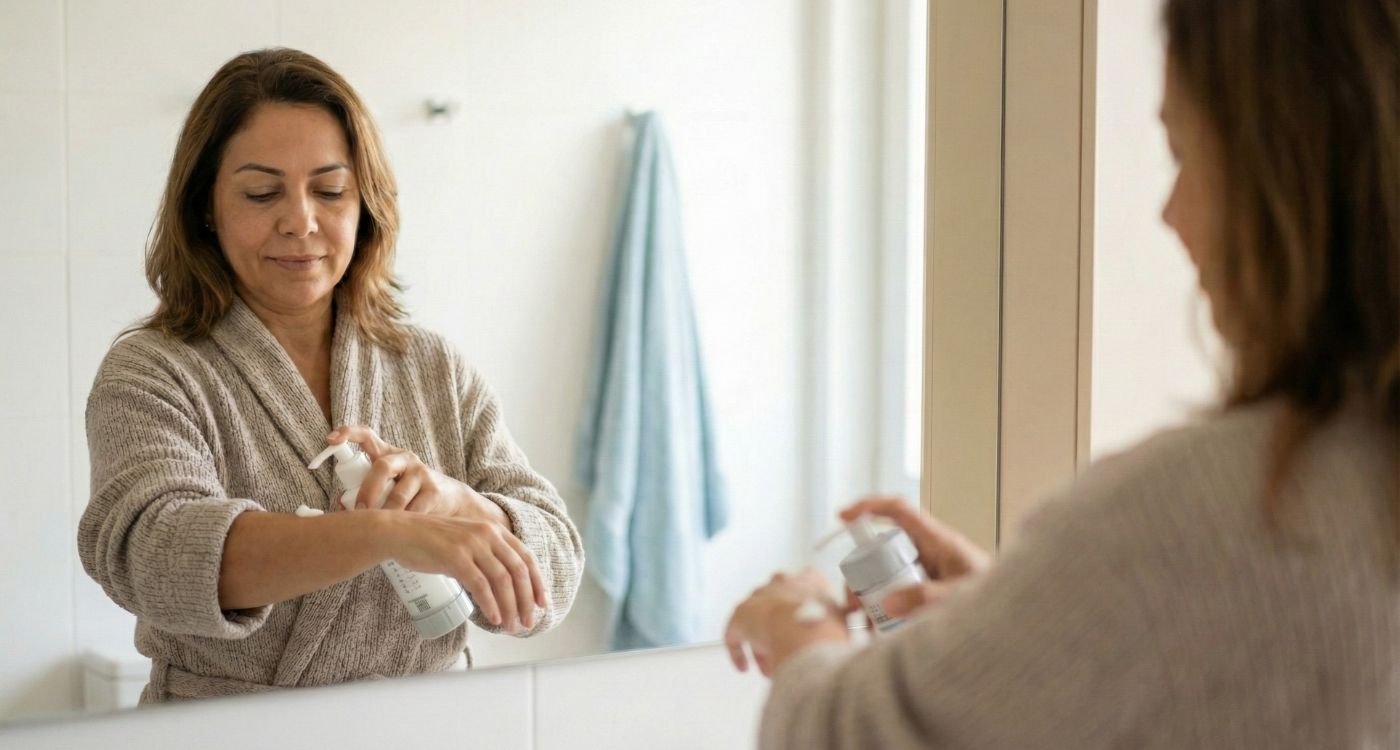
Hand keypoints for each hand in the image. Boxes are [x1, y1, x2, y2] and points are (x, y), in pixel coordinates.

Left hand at [327, 425, 507, 526]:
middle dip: (367, 492)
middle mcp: (404, 459)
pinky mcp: (434, 491)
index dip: (348, 434)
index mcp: (387, 454)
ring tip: (382, 528)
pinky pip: (414, 511)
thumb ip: (363, 492)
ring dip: (386, 515)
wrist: (452, 502)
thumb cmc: (408, 495)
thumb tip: (339, 508)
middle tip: (359, 512)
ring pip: (397, 496)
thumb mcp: (386, 487)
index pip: (367, 436)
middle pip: (382, 467)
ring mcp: (421, 473)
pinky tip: (404, 531)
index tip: (331, 439)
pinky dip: (405, 524)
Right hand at [383, 511, 546, 632]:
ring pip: (502, 580)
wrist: (399, 532)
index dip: (537, 582)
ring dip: (510, 607)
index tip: (543, 603)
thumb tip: (503, 586)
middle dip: (527, 600)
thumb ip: (486, 556)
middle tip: (529, 622)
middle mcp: (487, 534)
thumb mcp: (466, 542)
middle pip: (518, 571)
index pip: (526, 557)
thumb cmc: (430, 542)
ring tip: (511, 626)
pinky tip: (494, 619)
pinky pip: (480, 585)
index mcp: (494, 530)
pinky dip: (490, 604)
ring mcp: (472, 545)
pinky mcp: (456, 557)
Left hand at [724, 569, 847, 677]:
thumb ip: (847, 624)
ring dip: (763, 642)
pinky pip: (735, 634)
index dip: (806, 614)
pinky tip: (744, 666)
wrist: (800, 625)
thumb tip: (853, 636)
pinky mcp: (740, 615)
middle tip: (787, 649)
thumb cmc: (826, 625)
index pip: (808, 590)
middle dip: (782, 627)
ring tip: (770, 665)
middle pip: (780, 603)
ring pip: (759, 619)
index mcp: (810, 578)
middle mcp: (783, 582)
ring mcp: (760, 596)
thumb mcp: (847, 621)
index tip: (807, 630)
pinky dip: (739, 650)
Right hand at [839, 496, 989, 617]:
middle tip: (853, 602)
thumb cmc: (996, 602)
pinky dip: (884, 610)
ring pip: (886, 574)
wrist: (1017, 621)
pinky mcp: (927, 592)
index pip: (900, 512)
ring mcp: (927, 573)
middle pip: (883, 550)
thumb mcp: (958, 598)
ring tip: (864, 623)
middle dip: (861, 573)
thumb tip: (887, 602)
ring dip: (870, 596)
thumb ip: (925, 598)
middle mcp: (930, 554)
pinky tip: (879, 631)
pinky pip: (897, 594)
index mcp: (939, 542)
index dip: (870, 508)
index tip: (844, 517)